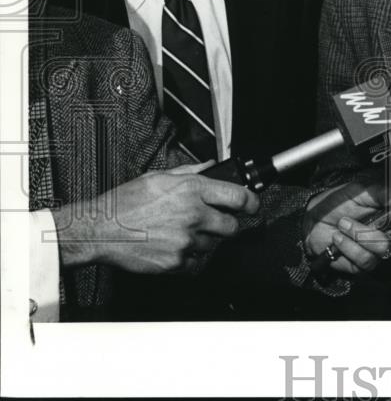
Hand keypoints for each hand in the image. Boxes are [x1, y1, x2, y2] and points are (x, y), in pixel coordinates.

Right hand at [54, 162, 258, 273]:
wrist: (98, 230)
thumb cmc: (124, 203)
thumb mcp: (158, 177)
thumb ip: (190, 171)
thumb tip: (212, 166)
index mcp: (191, 189)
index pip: (239, 197)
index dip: (251, 202)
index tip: (252, 205)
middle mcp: (193, 214)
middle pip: (232, 226)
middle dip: (226, 225)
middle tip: (213, 222)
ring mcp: (185, 240)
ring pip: (213, 245)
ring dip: (204, 241)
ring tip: (181, 233)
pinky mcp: (176, 262)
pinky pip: (196, 263)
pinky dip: (189, 258)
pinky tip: (173, 247)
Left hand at [304, 181, 390, 274]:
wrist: (312, 222)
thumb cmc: (336, 204)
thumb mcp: (358, 192)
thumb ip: (381, 192)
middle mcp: (389, 231)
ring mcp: (377, 249)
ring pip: (384, 246)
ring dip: (360, 233)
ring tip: (343, 223)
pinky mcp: (364, 264)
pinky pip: (365, 258)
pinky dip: (348, 246)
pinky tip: (337, 238)